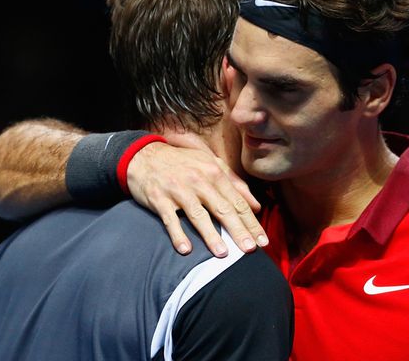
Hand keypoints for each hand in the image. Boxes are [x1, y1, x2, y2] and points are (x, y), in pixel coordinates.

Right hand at [126, 142, 266, 256]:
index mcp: (214, 173)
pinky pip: (170, 219)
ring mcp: (178, 190)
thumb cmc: (183, 162)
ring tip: (223, 253)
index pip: (238, 202)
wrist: (145, 156)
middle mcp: (199, 181)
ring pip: (199, 215)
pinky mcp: (159, 199)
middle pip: (223, 209)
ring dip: (211, 235)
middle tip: (250, 250)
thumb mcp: (211, 164)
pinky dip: (178, 234)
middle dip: (238, 230)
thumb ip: (235, 183)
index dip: (251, 222)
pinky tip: (186, 249)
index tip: (263, 241)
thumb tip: (257, 206)